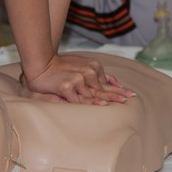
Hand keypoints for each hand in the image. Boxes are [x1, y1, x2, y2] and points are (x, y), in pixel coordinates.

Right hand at [21, 54, 135, 104]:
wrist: (41, 65)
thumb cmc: (60, 67)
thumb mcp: (81, 65)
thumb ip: (96, 73)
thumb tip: (113, 81)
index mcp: (92, 67)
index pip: (106, 82)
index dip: (118, 89)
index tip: (130, 94)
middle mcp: (86, 72)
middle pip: (103, 88)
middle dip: (117, 94)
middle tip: (131, 98)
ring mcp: (77, 80)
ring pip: (93, 94)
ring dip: (107, 99)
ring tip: (120, 103)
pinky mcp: (66, 87)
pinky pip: (79, 99)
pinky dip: (91, 103)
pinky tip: (101, 105)